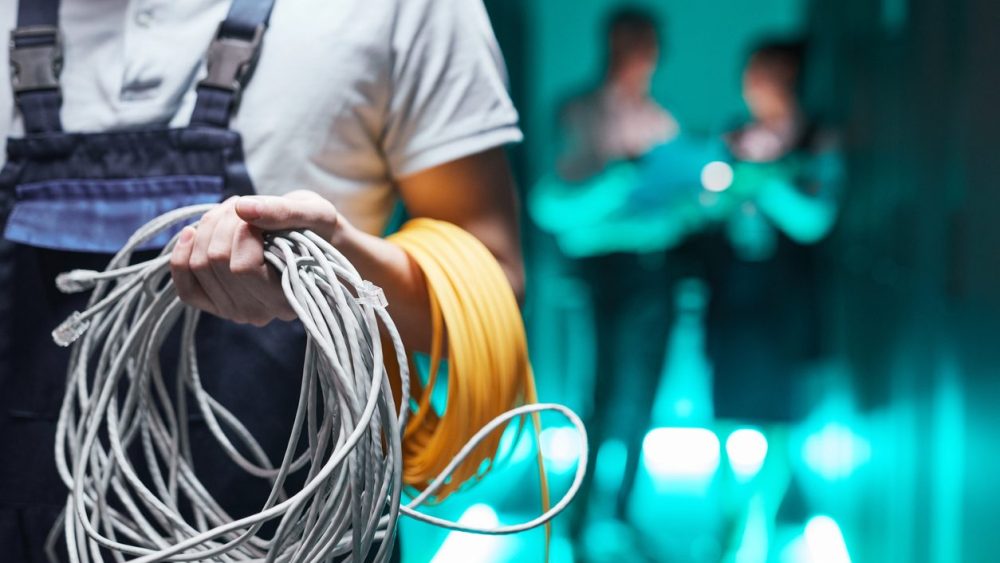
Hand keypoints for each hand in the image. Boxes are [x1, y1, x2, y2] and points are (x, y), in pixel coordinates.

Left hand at [169, 190, 339, 325]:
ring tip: (230, 215)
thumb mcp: (315, 213)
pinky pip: (184, 285)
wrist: (316, 246)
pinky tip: (192, 233)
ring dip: (207, 227)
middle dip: (224, 221)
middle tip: (242, 205)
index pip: (243, 267)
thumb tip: (242, 208)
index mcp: (288, 298)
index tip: (261, 213)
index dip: (243, 231)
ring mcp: (235, 312)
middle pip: (215, 261)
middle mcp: (260, 313)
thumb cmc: (319, 231)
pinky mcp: (215, 305)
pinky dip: (181, 253)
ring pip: (197, 265)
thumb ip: (283, 212)